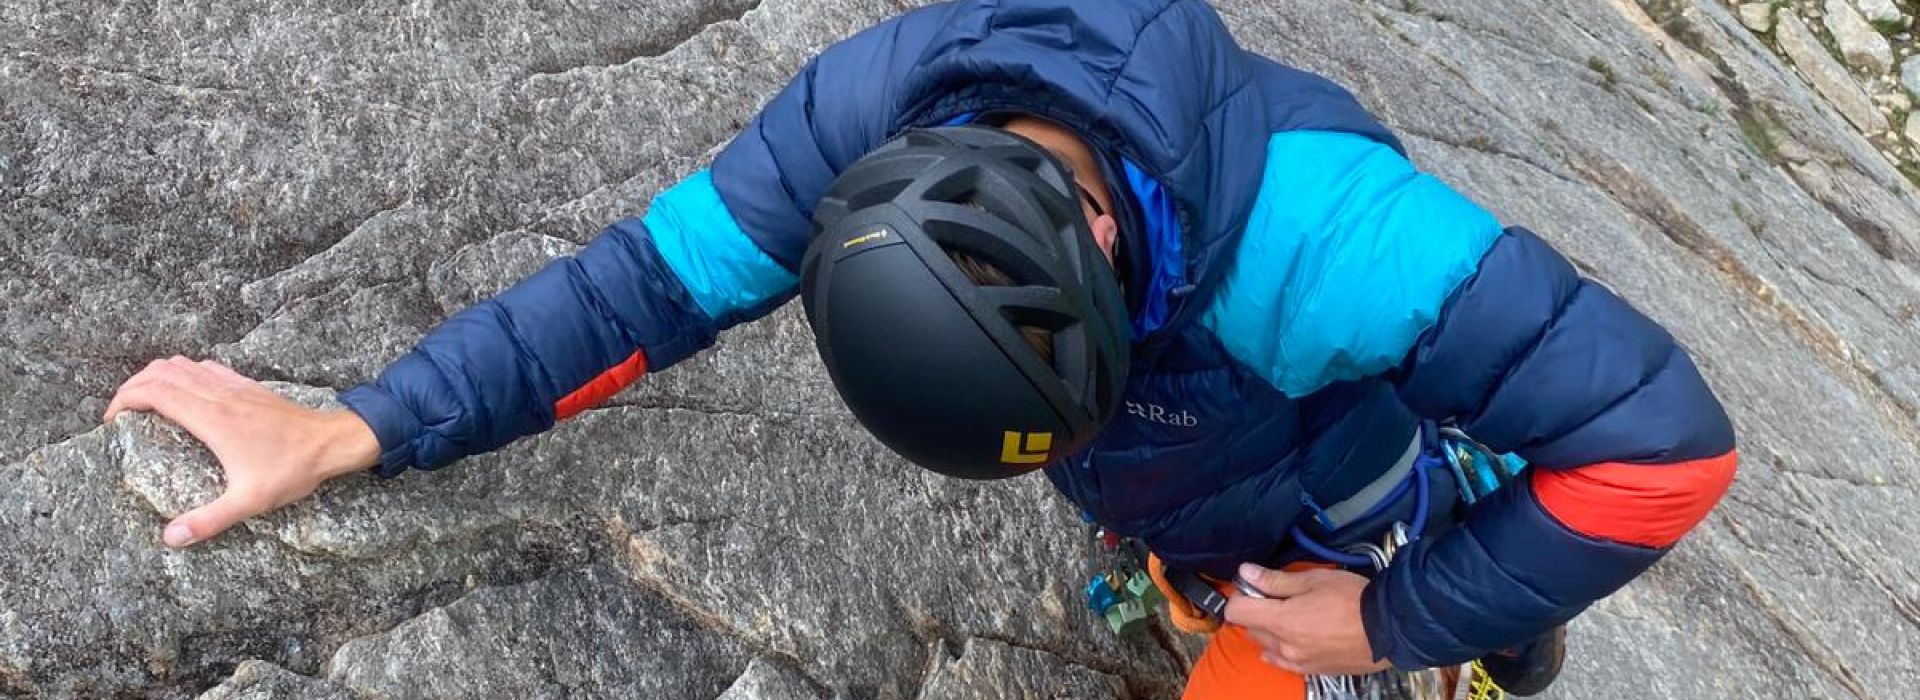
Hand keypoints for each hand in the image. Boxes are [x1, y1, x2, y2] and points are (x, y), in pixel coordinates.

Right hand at [104, 357, 380, 547]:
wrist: (333, 443)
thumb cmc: (293, 469)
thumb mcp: (250, 501)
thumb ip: (209, 520)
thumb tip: (171, 538)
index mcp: (212, 418)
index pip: (154, 391)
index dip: (124, 400)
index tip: (112, 421)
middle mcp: (219, 395)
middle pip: (161, 372)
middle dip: (132, 387)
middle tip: (121, 412)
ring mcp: (235, 386)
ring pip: (183, 364)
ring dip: (156, 376)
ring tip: (144, 402)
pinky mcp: (248, 386)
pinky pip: (206, 367)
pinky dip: (184, 373)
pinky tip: (186, 395)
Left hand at [1223, 563, 1391, 675]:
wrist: (1389, 629)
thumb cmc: (1353, 599)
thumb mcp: (1314, 579)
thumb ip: (1275, 580)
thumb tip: (1245, 573)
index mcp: (1281, 621)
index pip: (1236, 611)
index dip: (1240, 595)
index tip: (1252, 587)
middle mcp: (1283, 646)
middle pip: (1250, 628)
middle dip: (1257, 611)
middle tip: (1278, 597)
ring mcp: (1297, 662)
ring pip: (1266, 646)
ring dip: (1269, 631)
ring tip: (1292, 616)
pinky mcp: (1312, 671)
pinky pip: (1283, 661)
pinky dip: (1282, 649)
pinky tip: (1295, 637)